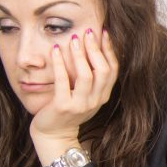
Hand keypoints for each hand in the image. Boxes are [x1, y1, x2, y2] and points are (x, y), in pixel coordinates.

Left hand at [30, 28, 118, 153]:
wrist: (53, 136)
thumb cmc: (68, 112)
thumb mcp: (85, 96)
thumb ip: (91, 78)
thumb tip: (91, 48)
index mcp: (103, 96)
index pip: (113, 69)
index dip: (109, 49)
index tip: (104, 32)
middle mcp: (96, 101)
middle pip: (102, 70)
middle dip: (96, 48)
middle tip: (88, 31)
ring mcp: (80, 105)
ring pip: (86, 75)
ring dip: (80, 55)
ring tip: (74, 38)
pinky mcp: (63, 107)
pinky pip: (63, 81)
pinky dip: (60, 63)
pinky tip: (56, 50)